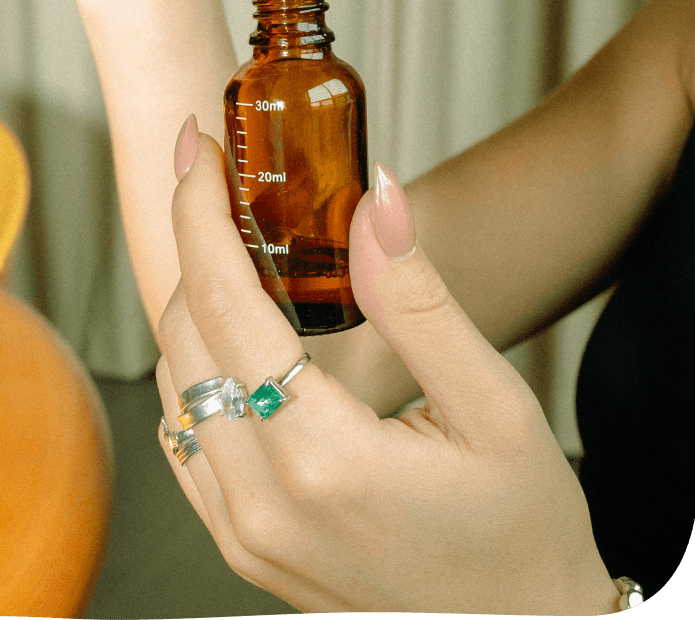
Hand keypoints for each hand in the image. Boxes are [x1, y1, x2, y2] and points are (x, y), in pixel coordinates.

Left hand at [155, 125, 620, 614]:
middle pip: (184, 335)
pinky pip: (184, 436)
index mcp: (324, 459)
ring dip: (195, 306)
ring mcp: (240, 532)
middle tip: (223, 192)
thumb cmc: (522, 525)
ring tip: (239, 258)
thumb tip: (376, 197)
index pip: (224, 302)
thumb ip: (419, 298)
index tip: (195, 150)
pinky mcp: (239, 544)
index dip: (199, 212)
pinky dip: (196, 369)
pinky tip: (238, 340)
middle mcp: (261, 502)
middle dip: (193, 246)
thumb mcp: (493, 402)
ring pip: (173, 383)